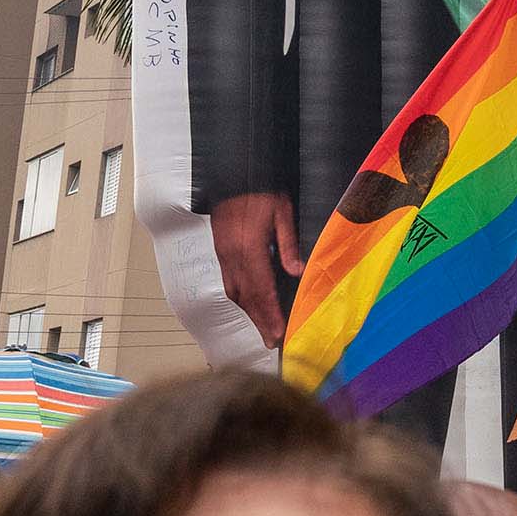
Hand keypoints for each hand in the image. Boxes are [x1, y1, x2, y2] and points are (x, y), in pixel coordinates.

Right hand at [212, 191, 302, 346]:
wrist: (233, 173)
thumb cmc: (260, 190)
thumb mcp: (281, 212)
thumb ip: (287, 244)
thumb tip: (297, 272)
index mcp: (249, 249)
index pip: (261, 290)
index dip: (269, 315)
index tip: (278, 334)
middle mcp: (232, 256)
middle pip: (245, 298)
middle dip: (258, 321)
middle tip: (270, 342)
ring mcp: (223, 254)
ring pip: (233, 292)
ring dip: (248, 312)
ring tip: (261, 328)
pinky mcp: (219, 250)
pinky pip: (228, 281)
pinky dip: (240, 298)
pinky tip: (248, 304)